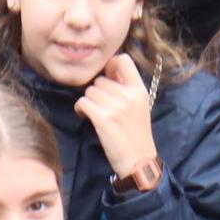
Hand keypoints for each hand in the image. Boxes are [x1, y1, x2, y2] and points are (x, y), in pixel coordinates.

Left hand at [74, 53, 157, 184]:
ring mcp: (116, 107)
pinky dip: (80, 109)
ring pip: (89, 91)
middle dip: (98, 92)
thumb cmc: (136, 133)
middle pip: (100, 79)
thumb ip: (126, 87)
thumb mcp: (139, 106)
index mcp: (139, 90)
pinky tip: (86, 117)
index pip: (122, 60)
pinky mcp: (103, 118)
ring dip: (89, 102)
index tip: (108, 78)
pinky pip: (82, 102)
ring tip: (97, 114)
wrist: (138, 160)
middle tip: (103, 106)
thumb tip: (108, 69)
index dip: (110, 65)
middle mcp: (128, 95)